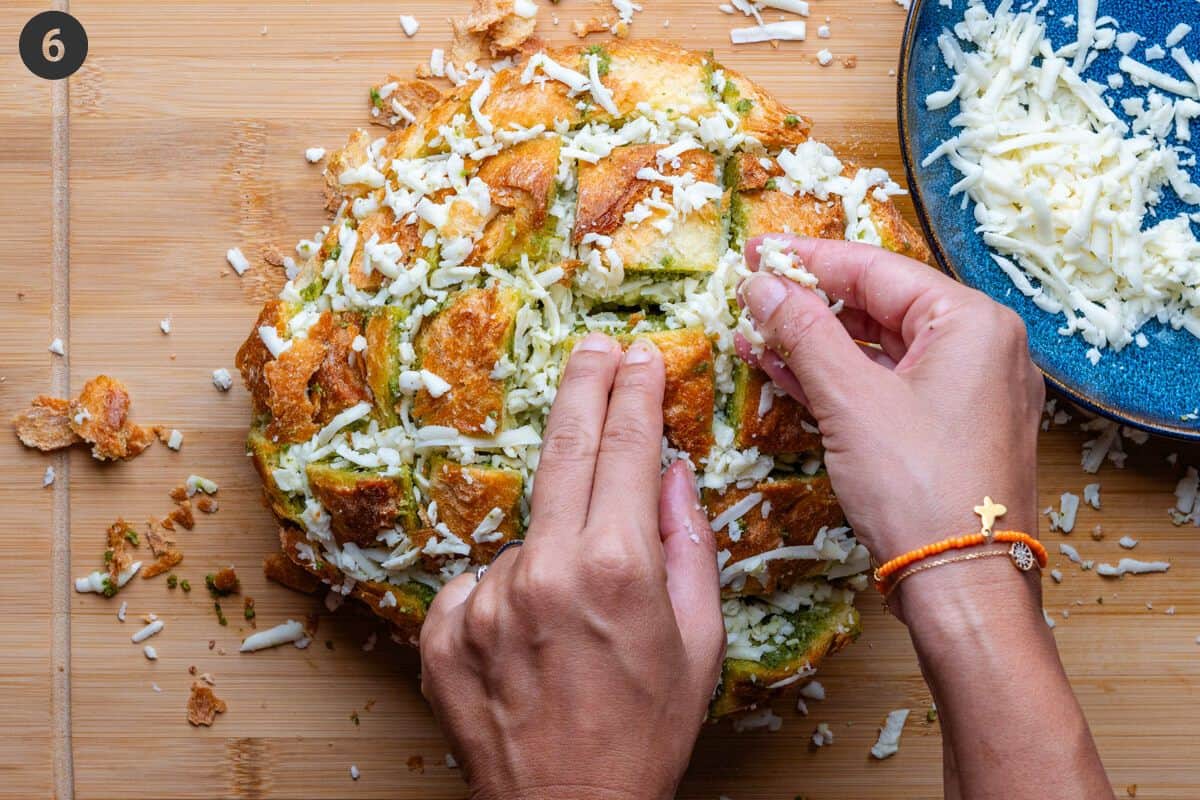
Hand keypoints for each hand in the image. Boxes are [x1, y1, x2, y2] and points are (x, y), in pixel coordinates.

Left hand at [419, 333, 724, 799]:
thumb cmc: (645, 735)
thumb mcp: (699, 643)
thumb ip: (688, 546)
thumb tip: (671, 475)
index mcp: (618, 569)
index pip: (626, 448)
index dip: (633, 392)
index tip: (638, 357)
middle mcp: (544, 570)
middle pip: (564, 448)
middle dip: (582, 387)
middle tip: (594, 348)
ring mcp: (485, 597)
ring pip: (528, 533)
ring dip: (556, 550)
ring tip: (576, 624)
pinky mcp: (443, 628)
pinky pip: (485, 581)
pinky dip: (511, 596)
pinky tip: (531, 647)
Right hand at [736, 235, 1043, 569]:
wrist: (963, 586)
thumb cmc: (918, 486)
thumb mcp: (851, 399)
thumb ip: (804, 331)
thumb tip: (763, 284)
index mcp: (972, 322)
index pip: (877, 268)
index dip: (809, 258)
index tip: (757, 250)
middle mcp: (981, 347)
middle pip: (879, 306)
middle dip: (808, 304)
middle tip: (750, 296)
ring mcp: (968, 391)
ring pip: (879, 349)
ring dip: (815, 344)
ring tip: (753, 335)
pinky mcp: (950, 429)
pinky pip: (888, 386)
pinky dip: (839, 380)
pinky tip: (785, 372)